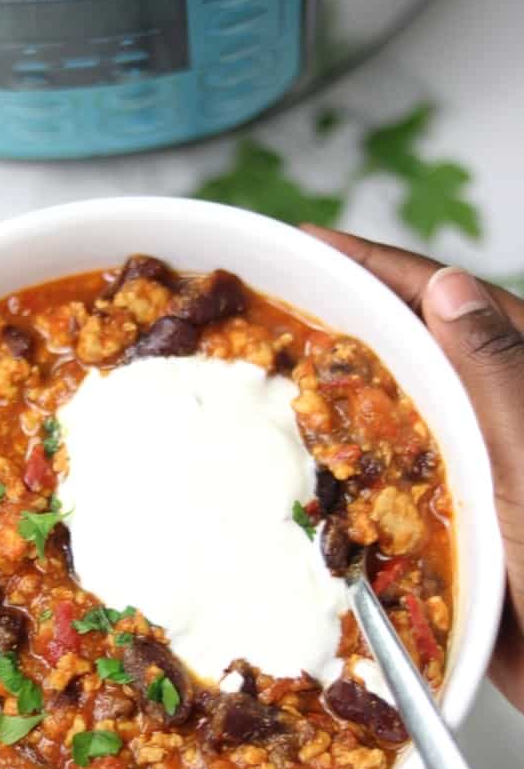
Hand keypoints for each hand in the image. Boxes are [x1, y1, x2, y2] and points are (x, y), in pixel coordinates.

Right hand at [306, 226, 523, 712]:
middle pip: (411, 350)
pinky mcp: (453, 525)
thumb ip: (497, 374)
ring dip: (336, 396)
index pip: (445, 302)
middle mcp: (494, 417)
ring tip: (270, 372)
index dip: (376, 267)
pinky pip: (387, 485)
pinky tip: (304, 467)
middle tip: (270, 303)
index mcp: (523, 381)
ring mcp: (471, 470)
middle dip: (344, 322)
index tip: (309, 243)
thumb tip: (448, 285)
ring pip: (393, 416)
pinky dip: (345, 473)